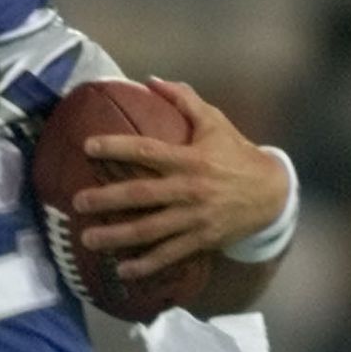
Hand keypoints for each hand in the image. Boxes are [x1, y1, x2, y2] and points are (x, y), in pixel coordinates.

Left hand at [71, 77, 288, 279]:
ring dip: (117, 237)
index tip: (87, 146)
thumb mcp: (214, 122)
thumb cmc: (236, 152)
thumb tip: (151, 80)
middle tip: (77, 202)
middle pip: (141, 195)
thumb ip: (184, 99)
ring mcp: (195, 219)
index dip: (116, 147)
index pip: (146, 151)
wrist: (273, 194)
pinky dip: (146, 265)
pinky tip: (122, 271)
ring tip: (88, 239)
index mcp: (189, 159)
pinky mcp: (201, 240)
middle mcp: (189, 190)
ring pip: (150, 231)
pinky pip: (170, 255)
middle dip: (107, 200)